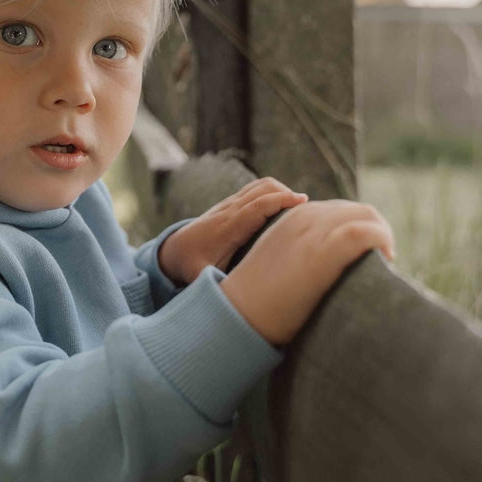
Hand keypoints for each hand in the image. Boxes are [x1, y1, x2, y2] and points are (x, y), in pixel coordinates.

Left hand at [157, 178, 307, 285]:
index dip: (280, 201)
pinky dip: (274, 191)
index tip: (303, 202)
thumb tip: (237, 296)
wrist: (173, 249)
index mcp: (227, 228)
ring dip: (282, 191)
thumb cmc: (191, 265)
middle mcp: (229, 210)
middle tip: (309, 209)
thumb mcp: (201, 277)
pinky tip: (285, 207)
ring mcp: (230, 203)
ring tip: (299, 209)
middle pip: (263, 189)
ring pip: (261, 185)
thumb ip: (217, 282)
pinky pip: (257, 188)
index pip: (257, 206)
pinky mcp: (232, 203)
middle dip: (287, 193)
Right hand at [220, 199, 395, 346]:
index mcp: (292, 218)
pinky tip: (386, 258)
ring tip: (386, 260)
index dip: (360, 226)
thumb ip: (297, 253)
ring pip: (365, 215)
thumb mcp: (276, 262)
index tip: (367, 252)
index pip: (339, 210)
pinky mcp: (322, 252)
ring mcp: (313, 234)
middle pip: (357, 209)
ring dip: (382, 235)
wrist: (238, 311)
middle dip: (376, 229)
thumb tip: (321, 269)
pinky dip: (381, 240)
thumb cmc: (257, 299)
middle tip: (383, 256)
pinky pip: (364, 233)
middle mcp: (303, 219)